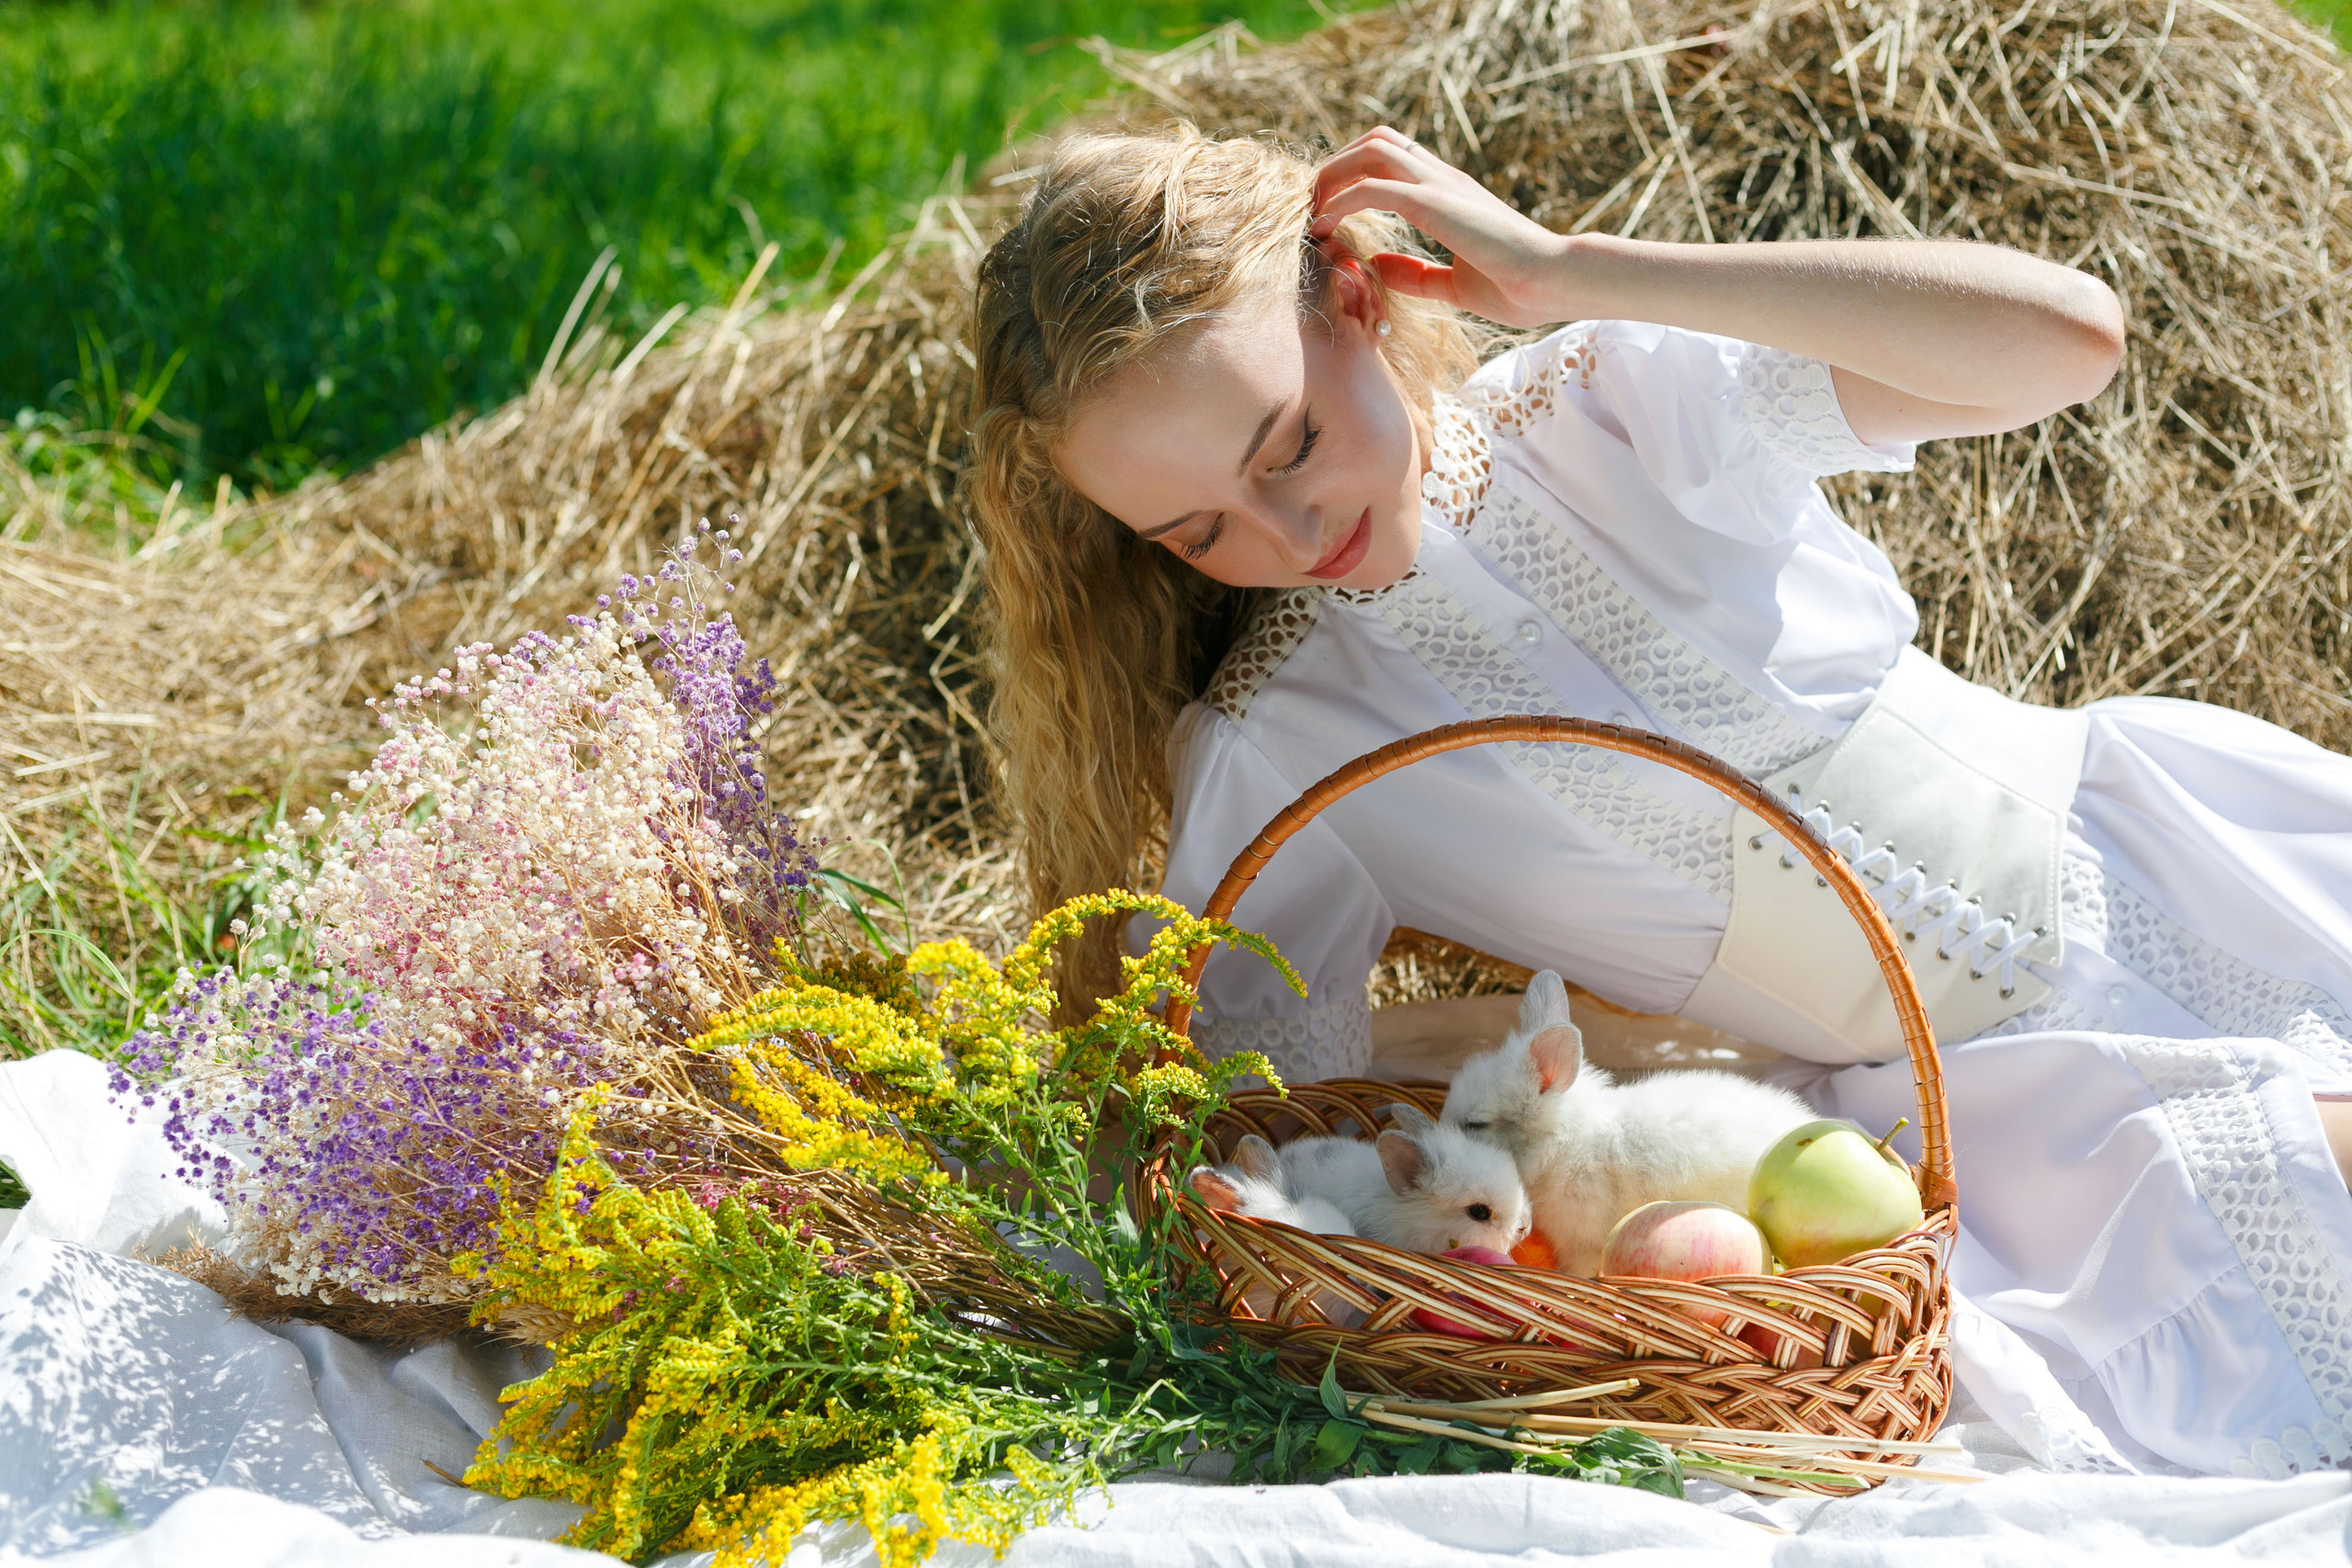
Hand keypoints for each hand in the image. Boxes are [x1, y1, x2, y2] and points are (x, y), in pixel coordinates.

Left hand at [1311, 128, 1574, 330]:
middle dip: (1335, 167)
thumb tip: (1377, 266)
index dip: (1355, 173)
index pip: (1393, 156)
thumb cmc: (1517, 288)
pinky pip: (1374, 186)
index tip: (1329, 209)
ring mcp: (1440, 186)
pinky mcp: (1436, 204)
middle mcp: (1441, 180)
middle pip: (1376, 140)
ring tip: (1313, 212)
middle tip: (1312, 206)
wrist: (1553, 283)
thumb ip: (1416, 276)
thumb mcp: (1453, 286)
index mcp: (1448, 193)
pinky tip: (1326, 228)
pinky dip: (1341, 201)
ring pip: (1371, 150)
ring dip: (1333, 176)